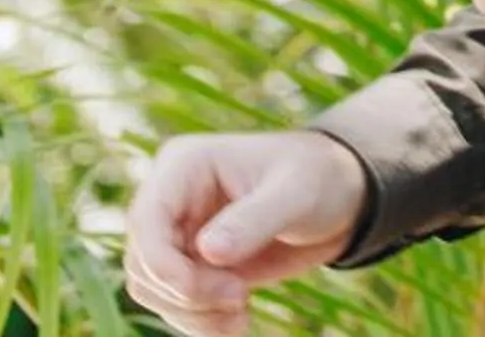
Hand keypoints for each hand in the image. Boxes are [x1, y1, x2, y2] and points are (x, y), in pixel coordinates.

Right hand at [122, 129, 368, 336]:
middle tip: (240, 299)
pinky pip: (174, 303)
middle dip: (188, 294)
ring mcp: (178, 233)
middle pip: (144, 263)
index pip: (147, 221)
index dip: (166, 267)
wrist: (340, 198)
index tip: (216, 292)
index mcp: (185, 164)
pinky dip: (200, 322)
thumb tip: (209, 252)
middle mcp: (171, 198)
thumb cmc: (319, 178)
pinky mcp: (192, 264)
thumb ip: (254, 220)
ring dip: (193, 314)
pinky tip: (236, 323)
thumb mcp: (296, 193)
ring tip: (242, 315)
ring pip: (152, 289)